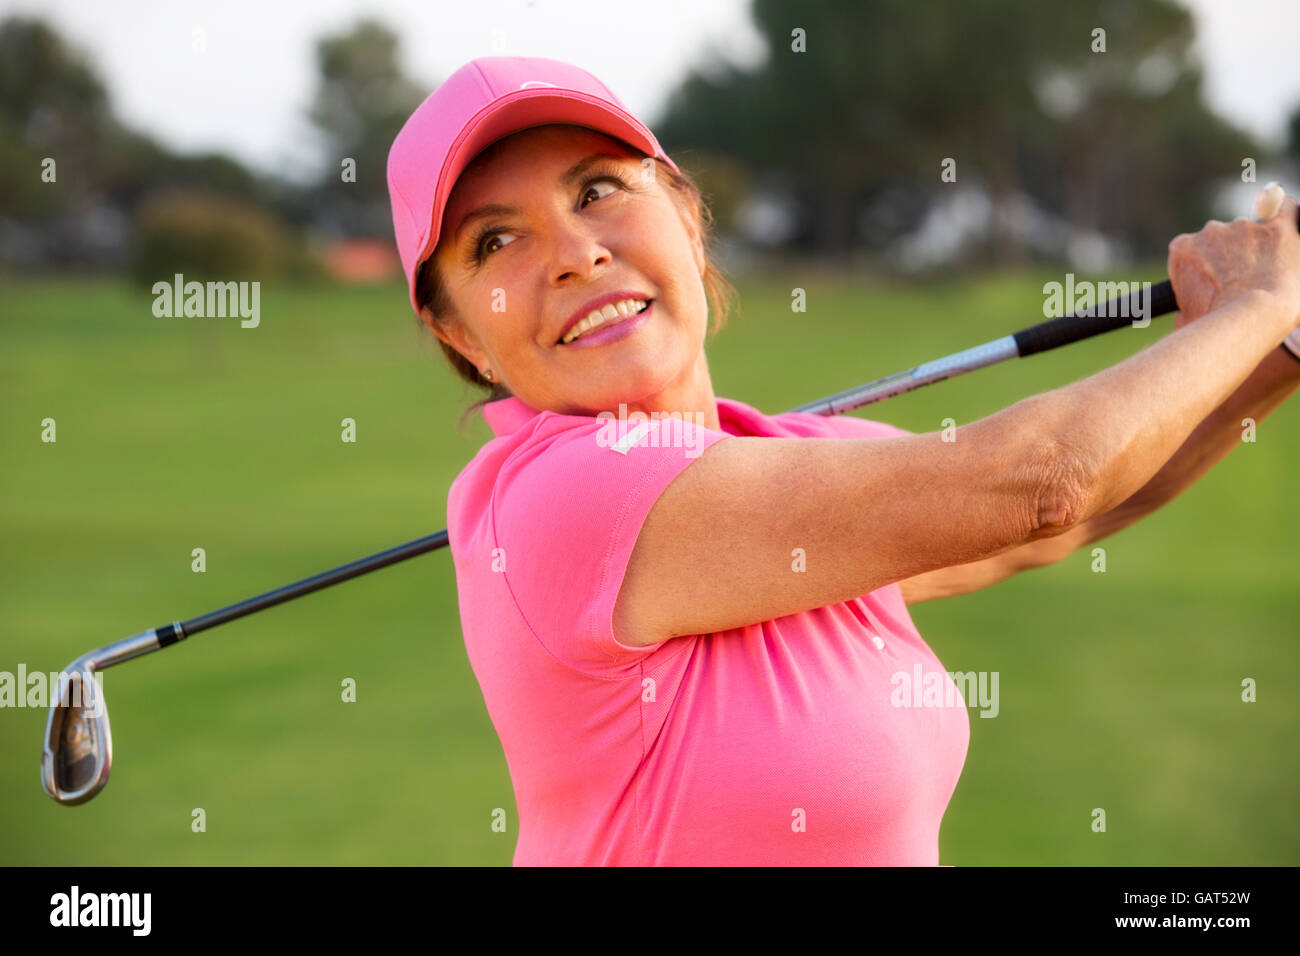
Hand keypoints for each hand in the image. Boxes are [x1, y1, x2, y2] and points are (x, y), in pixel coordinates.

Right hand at [1167, 186, 1299, 329]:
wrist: (1250, 320)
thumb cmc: (1214, 325)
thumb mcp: (1186, 317)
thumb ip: (1185, 306)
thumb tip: (1186, 313)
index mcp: (1182, 249)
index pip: (1190, 251)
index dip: (1202, 268)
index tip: (1211, 285)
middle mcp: (1210, 231)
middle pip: (1220, 240)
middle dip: (1230, 258)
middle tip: (1240, 285)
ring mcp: (1244, 226)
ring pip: (1251, 233)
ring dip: (1256, 250)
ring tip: (1265, 279)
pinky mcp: (1278, 228)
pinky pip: (1286, 209)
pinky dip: (1286, 217)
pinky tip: (1288, 231)